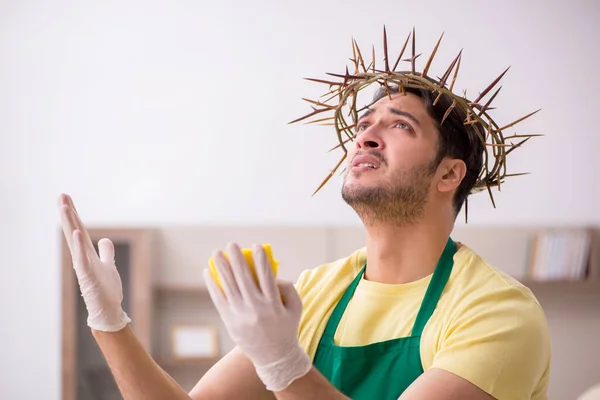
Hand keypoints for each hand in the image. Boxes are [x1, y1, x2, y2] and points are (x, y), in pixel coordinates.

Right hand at [58, 194, 130, 331]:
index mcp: (87, 253)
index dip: (73, 213)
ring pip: (75, 242)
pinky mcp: (88, 276)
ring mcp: (84, 266)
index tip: (66, 197)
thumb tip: (104, 240)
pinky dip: (79, 246)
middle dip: (68, 213)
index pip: (79, 228)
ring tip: (65, 207)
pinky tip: (77, 233)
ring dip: (71, 224)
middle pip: (74, 231)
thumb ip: (106, 253)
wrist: (108, 310)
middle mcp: (82, 257)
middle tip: (61, 195)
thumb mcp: (108, 266)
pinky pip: (83, 259)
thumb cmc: (106, 290)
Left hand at [203, 243, 311, 391]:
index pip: (267, 277)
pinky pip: (219, 299)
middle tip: (231, 244)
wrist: (274, 356)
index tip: (256, 245)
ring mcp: (241, 316)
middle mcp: (257, 310)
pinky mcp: (230, 322)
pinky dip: (213, 284)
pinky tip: (208, 272)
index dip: (261, 260)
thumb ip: (288, 288)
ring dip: (221, 267)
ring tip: (217, 253)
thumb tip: (272, 274)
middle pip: (244, 279)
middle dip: (237, 259)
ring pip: (229, 286)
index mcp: (274, 305)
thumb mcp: (296, 308)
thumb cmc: (286, 327)